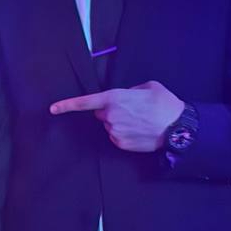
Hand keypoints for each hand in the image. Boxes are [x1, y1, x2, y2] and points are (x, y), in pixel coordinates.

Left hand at [50, 81, 184, 151]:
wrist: (177, 127)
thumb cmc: (165, 104)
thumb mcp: (149, 86)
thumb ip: (130, 90)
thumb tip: (126, 96)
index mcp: (114, 98)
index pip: (85, 102)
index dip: (67, 105)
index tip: (52, 109)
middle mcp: (110, 116)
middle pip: (101, 113)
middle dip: (111, 111)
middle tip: (132, 110)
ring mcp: (114, 131)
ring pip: (110, 126)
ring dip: (120, 123)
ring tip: (140, 121)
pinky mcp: (120, 144)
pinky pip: (116, 137)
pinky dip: (125, 134)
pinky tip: (140, 131)